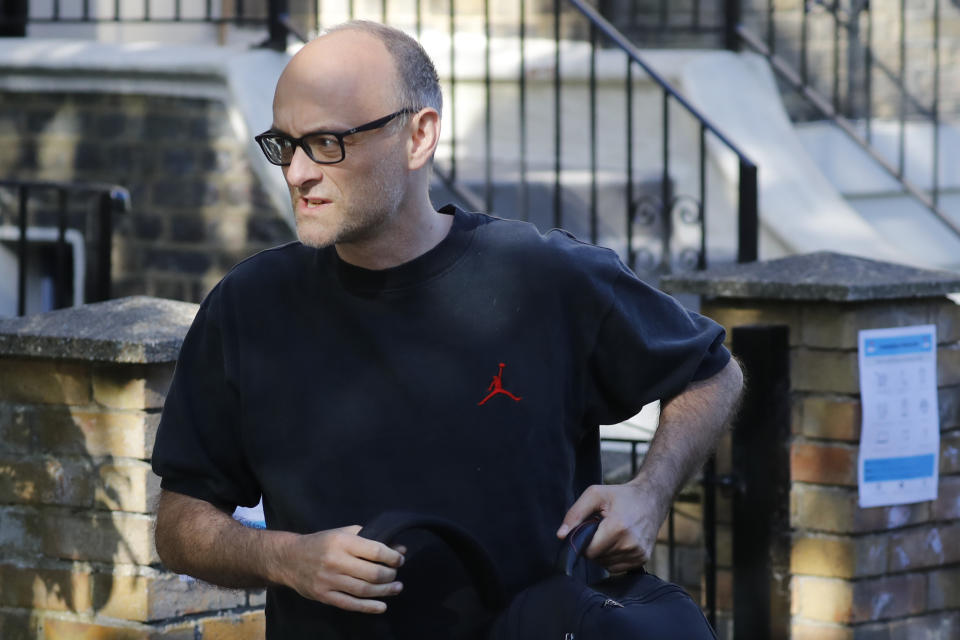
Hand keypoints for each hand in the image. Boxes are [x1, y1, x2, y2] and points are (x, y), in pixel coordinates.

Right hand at [277, 525, 404, 613]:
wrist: (290, 558)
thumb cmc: (321, 543)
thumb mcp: (343, 532)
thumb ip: (370, 537)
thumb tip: (399, 548)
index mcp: (341, 541)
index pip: (374, 551)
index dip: (392, 557)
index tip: (400, 559)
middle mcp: (335, 561)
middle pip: (371, 573)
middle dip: (389, 575)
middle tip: (396, 574)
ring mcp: (329, 580)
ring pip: (363, 590)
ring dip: (384, 591)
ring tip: (396, 588)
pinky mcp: (324, 595)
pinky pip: (350, 604)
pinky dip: (368, 607)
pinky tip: (381, 606)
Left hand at [556, 482, 668, 573]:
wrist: (651, 499)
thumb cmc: (620, 496)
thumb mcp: (595, 495)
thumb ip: (575, 514)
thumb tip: (561, 536)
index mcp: (618, 528)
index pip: (589, 551)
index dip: (583, 542)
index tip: (588, 529)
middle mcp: (630, 544)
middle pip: (597, 559)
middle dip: (593, 546)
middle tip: (601, 528)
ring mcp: (638, 554)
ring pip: (606, 565)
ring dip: (603, 552)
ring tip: (610, 533)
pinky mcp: (643, 560)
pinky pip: (617, 568)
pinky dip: (612, 557)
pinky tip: (618, 542)